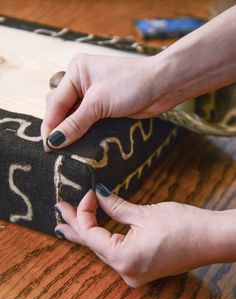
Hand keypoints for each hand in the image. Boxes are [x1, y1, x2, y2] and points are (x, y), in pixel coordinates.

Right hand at [41, 54, 173, 150]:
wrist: (163, 85)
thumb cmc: (132, 85)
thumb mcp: (98, 103)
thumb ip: (75, 123)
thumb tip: (54, 142)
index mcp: (76, 71)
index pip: (55, 102)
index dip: (50, 125)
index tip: (47, 147)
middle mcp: (82, 81)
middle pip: (61, 108)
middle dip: (58, 127)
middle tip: (56, 150)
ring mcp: (93, 94)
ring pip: (73, 116)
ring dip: (70, 131)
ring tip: (65, 150)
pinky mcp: (104, 106)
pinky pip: (86, 121)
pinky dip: (82, 132)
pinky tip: (79, 144)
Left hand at [53, 184, 235, 287]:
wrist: (211, 239)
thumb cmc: (183, 226)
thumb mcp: (144, 213)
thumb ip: (115, 207)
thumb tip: (97, 195)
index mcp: (124, 259)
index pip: (91, 235)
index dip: (84, 212)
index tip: (87, 192)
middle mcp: (126, 272)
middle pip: (93, 245)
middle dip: (75, 226)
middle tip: (58, 211)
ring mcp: (134, 274)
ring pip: (103, 251)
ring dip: (87, 234)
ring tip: (67, 224)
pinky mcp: (141, 270)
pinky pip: (115, 255)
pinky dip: (103, 241)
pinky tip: (94, 234)